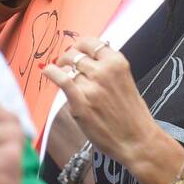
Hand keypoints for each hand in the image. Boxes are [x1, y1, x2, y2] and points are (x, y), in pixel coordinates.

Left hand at [41, 37, 168, 177]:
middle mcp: (104, 71)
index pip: (91, 43)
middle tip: (64, 64)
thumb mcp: (125, 81)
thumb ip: (108, 70)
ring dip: (61, 69)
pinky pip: (61, 80)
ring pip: (67, 68)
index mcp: (117, 63)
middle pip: (75, 54)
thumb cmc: (132, 115)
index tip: (76, 51)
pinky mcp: (80, 102)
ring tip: (60, 74)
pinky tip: (47, 71)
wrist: (136, 140)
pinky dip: (51, 73)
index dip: (79, 46)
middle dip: (67, 58)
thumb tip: (87, 62)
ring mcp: (92, 86)